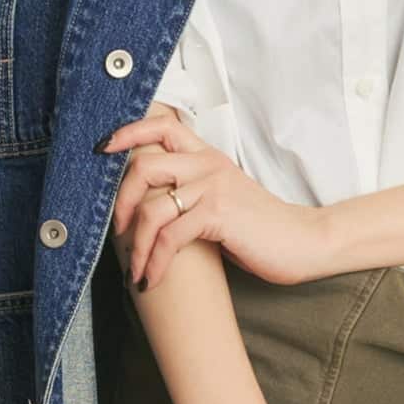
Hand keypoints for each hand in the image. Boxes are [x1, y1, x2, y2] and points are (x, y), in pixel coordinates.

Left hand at [101, 105, 328, 290]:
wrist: (301, 241)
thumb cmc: (259, 226)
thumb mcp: (221, 196)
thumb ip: (190, 189)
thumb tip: (146, 206)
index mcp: (207, 155)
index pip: (162, 124)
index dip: (127, 132)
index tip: (102, 149)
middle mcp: (207, 164)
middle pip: (143, 166)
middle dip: (119, 203)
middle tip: (117, 232)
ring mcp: (213, 187)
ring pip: (151, 208)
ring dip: (135, 246)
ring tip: (135, 269)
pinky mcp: (218, 214)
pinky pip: (170, 237)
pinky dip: (155, 262)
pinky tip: (152, 279)